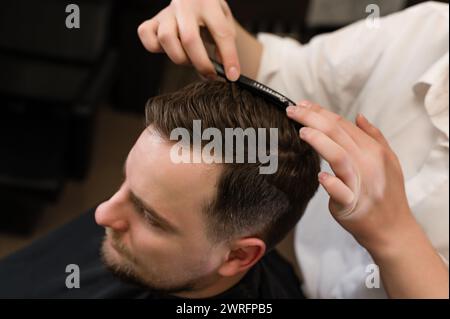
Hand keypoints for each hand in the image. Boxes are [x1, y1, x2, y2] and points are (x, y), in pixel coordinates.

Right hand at [137, 0, 239, 80]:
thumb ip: (225, 45)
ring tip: (190, 59)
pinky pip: (147, 36)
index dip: (228, 58)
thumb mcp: (224, 23)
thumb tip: (224, 70)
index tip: (231, 76)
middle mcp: (186, 5)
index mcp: (209, 3)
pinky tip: (171, 49)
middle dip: (201, 63)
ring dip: (180, 57)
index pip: (221, 33)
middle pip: (189, 39)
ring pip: (166, 38)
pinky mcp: (153, 20)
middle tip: (210, 74)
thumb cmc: (210, 14)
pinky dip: (155, 47)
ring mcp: (167, 11)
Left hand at [286, 101, 413, 252]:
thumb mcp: (388, 160)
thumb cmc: (387, 193)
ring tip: (302, 132)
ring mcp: (360, 184)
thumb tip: (359, 116)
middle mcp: (367, 163)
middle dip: (313, 118)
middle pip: (338, 134)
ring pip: (339, 157)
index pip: (342, 125)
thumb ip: (374, 136)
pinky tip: (319, 176)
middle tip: (292, 110)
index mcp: (373, 150)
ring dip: (320, 142)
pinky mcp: (351, 204)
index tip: (302, 105)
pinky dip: (331, 183)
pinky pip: (341, 192)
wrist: (392, 228)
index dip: (321, 112)